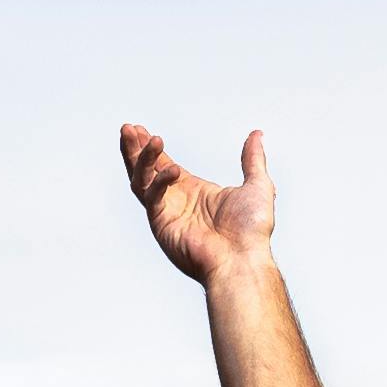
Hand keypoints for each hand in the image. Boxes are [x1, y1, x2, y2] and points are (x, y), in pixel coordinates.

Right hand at [119, 117, 277, 284]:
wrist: (243, 258)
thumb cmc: (252, 231)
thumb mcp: (257, 185)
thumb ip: (252, 159)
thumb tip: (257, 135)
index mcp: (193, 191)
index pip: (163, 165)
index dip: (151, 149)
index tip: (141, 130)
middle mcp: (176, 201)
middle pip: (145, 171)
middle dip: (135, 149)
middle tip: (129, 128)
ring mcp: (166, 213)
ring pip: (140, 181)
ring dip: (139, 158)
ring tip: (140, 136)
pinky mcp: (162, 223)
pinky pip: (152, 197)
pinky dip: (159, 181)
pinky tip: (172, 169)